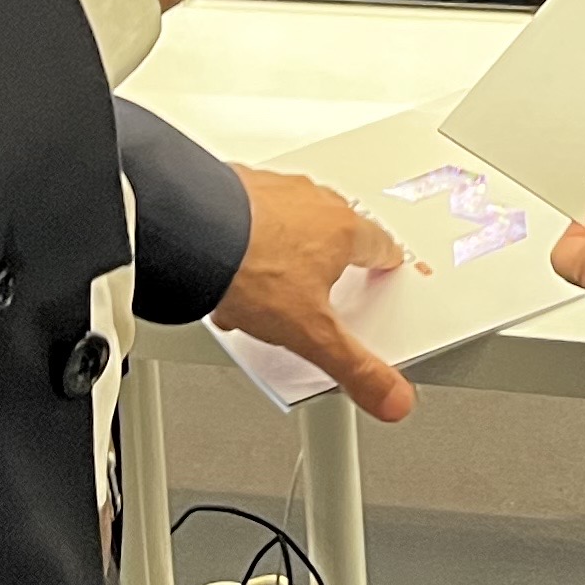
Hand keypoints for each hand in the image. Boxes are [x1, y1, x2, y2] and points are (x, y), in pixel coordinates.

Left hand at [214, 169, 413, 420]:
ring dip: (284, 245)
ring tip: (266, 281)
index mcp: (341, 231)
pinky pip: (248, 211)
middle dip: (330, 254)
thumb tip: (394, 398)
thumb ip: (355, 367)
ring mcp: (271, 190)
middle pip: (335, 227)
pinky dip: (244, 234)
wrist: (191, 233)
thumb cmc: (250, 269)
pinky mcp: (234, 186)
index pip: (379, 244)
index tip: (386, 264)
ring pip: (289, 217)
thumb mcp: (311, 333)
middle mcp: (310, 202)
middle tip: (323, 281)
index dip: (383, 261)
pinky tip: (228, 263)